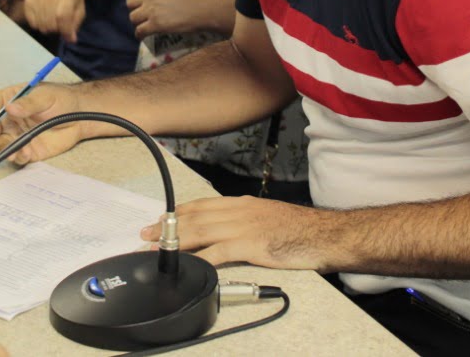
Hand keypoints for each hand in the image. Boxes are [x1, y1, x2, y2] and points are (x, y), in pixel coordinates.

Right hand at [0, 81, 86, 165]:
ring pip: (1, 145)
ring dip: (3, 149)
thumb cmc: (61, 99)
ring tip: (14, 151)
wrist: (80, 116)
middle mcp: (9, 120)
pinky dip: (18, 157)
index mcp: (9, 101)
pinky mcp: (27, 149)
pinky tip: (25, 153)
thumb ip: (28, 103)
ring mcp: (17, 135)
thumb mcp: (45, 96)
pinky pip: (17, 156)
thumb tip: (10, 108)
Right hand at [24, 0, 84, 43]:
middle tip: (61, 23)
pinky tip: (45, 15)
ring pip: (42, 27)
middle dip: (58, 29)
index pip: (63, 17)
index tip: (69, 36)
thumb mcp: (80, 7)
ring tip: (53, 18)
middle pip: (51, 25)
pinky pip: (33, 24)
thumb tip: (71, 40)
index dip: (66, 31)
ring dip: (49, 27)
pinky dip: (40, 24)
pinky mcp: (28, 1)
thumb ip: (76, 24)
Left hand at [126, 0, 217, 37]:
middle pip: (130, 2)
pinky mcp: (156, 24)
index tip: (142, 2)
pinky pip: (140, 30)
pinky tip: (142, 36)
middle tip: (142, 14)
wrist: (206, 7)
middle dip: (135, 8)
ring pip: (133, 17)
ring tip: (143, 25)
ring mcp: (151, 9)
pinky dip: (140, 34)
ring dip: (137, 22)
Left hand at [139, 196, 335, 269]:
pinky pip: (219, 252)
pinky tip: (188, 266)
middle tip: (144, 235)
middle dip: (166, 226)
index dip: (177, 213)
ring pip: (200, 231)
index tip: (159, 221)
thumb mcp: (267, 218)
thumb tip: (224, 235)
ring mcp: (244, 227)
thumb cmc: (300, 230)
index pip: (201, 205)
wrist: (325, 234)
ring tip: (155, 250)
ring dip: (174, 241)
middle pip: (194, 217)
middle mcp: (239, 211)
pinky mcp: (252, 245)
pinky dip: (200, 259)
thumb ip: (244, 223)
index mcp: (242, 204)